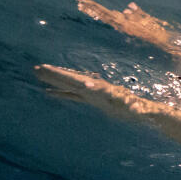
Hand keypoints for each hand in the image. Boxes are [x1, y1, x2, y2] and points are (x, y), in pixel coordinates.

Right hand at [34, 64, 151, 124]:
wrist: (142, 111)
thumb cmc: (141, 111)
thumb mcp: (140, 111)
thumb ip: (138, 109)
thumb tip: (137, 109)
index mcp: (104, 91)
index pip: (84, 85)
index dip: (70, 80)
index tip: (49, 74)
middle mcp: (95, 88)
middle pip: (72, 80)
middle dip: (56, 75)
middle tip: (39, 68)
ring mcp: (92, 93)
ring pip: (69, 84)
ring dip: (54, 79)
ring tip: (38, 71)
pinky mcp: (91, 99)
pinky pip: (72, 95)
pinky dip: (60, 93)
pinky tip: (48, 92)